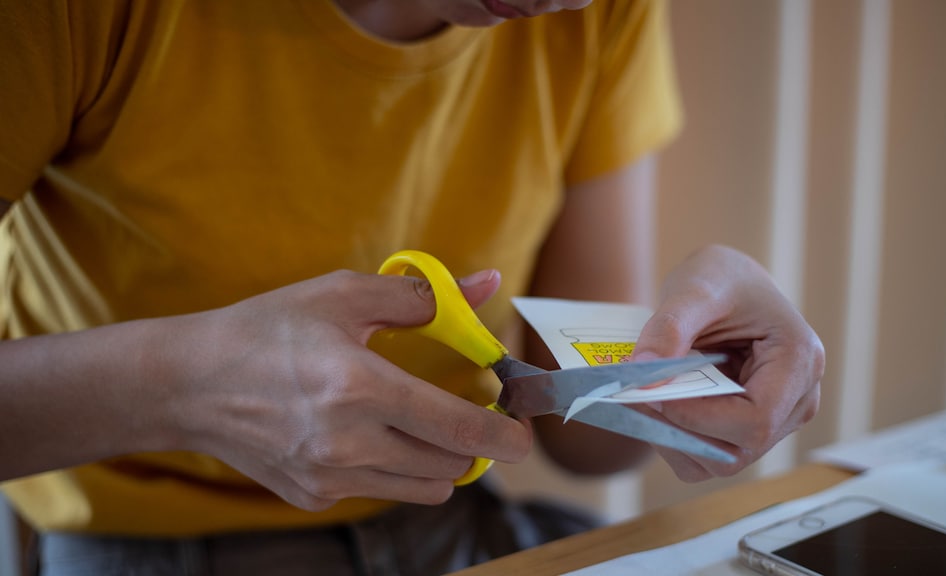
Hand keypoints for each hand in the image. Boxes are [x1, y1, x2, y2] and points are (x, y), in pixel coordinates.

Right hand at [165, 268, 531, 510]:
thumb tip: (487, 283)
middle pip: (449, 465)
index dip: (504, 438)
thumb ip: (423, 296)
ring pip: (423, 488)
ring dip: (437, 460)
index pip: (457, 428)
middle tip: (466, 414)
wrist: (189, 384)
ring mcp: (328, 478)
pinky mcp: (312, 497)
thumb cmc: (267, 330)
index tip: (524, 435)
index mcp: (359, 388)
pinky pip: (381, 490)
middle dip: (471, 443)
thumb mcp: (342, 296)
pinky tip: (364, 435)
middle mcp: (346, 443)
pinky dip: (392, 468)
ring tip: (416, 423)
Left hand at [631, 244, 823, 480]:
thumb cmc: (723, 279)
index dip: (701, 418)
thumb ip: (670, 327)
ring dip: (673, 438)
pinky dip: (675, 440)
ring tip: (642, 396)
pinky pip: (708, 458)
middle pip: (739, 449)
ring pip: (720, 462)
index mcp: (800, 362)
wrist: (727, 285)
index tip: (653, 395)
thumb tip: (643, 372)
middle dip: (680, 429)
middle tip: (633, 395)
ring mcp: (775, 421)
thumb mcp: (696, 287)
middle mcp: (797, 400)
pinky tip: (657, 406)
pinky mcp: (746, 431)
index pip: (756, 419)